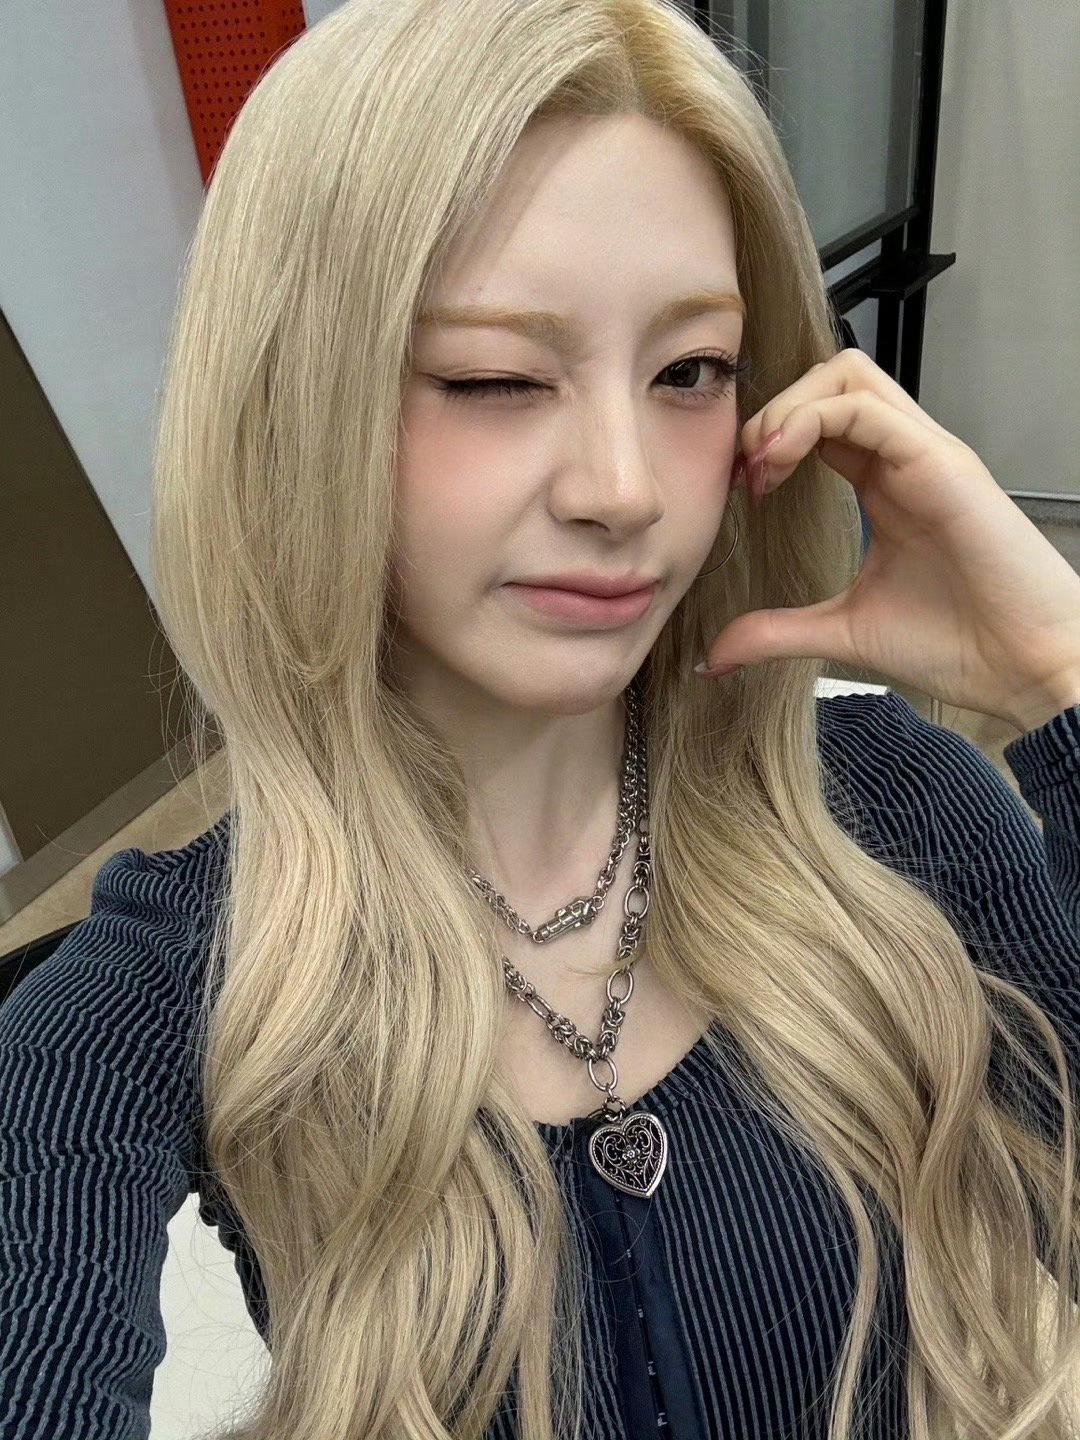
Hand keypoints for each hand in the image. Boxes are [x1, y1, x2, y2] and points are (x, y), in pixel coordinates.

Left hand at [698, 349, 1079, 732]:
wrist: (1023, 668)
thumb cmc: (958, 644)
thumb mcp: (843, 632)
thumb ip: (777, 631)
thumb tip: (716, 654)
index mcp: (885, 483)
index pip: (818, 421)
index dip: (767, 439)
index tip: (742, 491)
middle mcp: (904, 457)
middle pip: (829, 380)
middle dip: (772, 411)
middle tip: (747, 472)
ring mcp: (925, 453)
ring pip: (847, 375)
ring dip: (788, 408)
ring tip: (762, 464)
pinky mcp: (941, 461)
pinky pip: (866, 407)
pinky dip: (811, 420)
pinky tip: (782, 462)